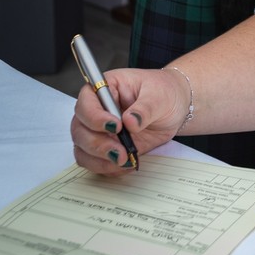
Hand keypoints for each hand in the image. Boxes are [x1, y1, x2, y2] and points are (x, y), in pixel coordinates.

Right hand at [71, 67, 185, 173]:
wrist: (174, 109)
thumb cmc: (164, 93)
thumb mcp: (159, 95)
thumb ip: (145, 108)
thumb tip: (130, 121)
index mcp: (107, 87)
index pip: (87, 100)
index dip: (95, 116)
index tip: (116, 126)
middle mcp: (97, 109)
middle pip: (79, 128)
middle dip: (97, 144)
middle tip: (119, 151)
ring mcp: (99, 130)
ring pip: (82, 148)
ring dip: (99, 159)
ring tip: (124, 159)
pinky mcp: (106, 146)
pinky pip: (94, 161)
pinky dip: (106, 167)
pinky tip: (125, 164)